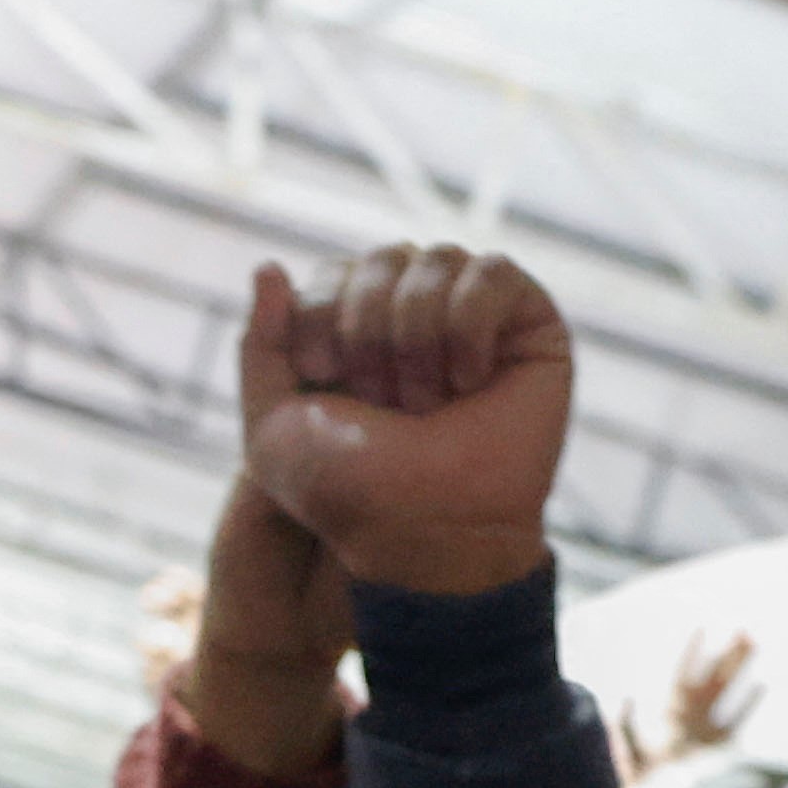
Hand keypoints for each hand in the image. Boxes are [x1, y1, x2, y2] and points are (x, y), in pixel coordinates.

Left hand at [239, 242, 572, 599]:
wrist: (426, 529)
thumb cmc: (350, 493)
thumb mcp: (271, 425)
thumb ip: (259, 344)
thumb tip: (269, 266)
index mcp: (357, 334)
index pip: (334, 271)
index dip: (322, 315)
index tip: (325, 379)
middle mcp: (415, 317)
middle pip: (382, 258)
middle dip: (369, 330)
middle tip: (383, 401)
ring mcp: (474, 317)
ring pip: (436, 258)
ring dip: (415, 335)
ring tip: (427, 403)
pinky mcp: (528, 323)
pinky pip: (493, 269)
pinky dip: (469, 322)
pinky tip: (468, 380)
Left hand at [618, 629, 757, 779]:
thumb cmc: (642, 777)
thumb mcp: (629, 747)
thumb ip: (626, 725)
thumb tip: (625, 699)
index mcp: (669, 710)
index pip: (683, 674)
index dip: (692, 653)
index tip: (702, 628)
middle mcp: (691, 714)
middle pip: (712, 677)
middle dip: (727, 655)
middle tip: (743, 630)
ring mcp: (708, 728)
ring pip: (726, 691)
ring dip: (739, 669)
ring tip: (754, 644)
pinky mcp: (722, 745)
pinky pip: (737, 719)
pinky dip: (748, 704)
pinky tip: (760, 685)